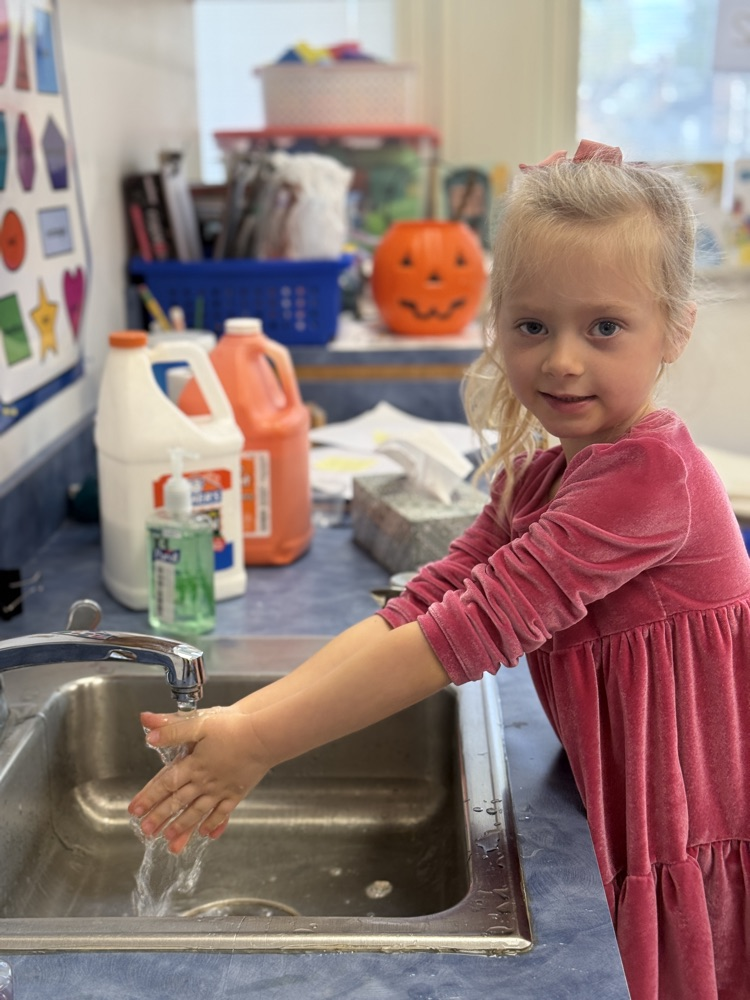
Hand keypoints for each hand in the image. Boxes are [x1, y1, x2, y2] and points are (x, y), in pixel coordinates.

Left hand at [128, 706, 271, 853]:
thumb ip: (173, 728)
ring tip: (169, 840)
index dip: (149, 796)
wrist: (264, 735)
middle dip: (160, 817)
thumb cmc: (233, 726)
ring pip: (198, 812)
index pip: (165, 783)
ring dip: (182, 827)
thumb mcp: (200, 722)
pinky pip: (223, 813)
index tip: (134, 810)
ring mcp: (221, 790)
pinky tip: (207, 834)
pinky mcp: (237, 793)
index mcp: (193, 764)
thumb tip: (148, 731)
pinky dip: (214, 824)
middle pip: (178, 802)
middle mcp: (204, 781)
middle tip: (146, 832)